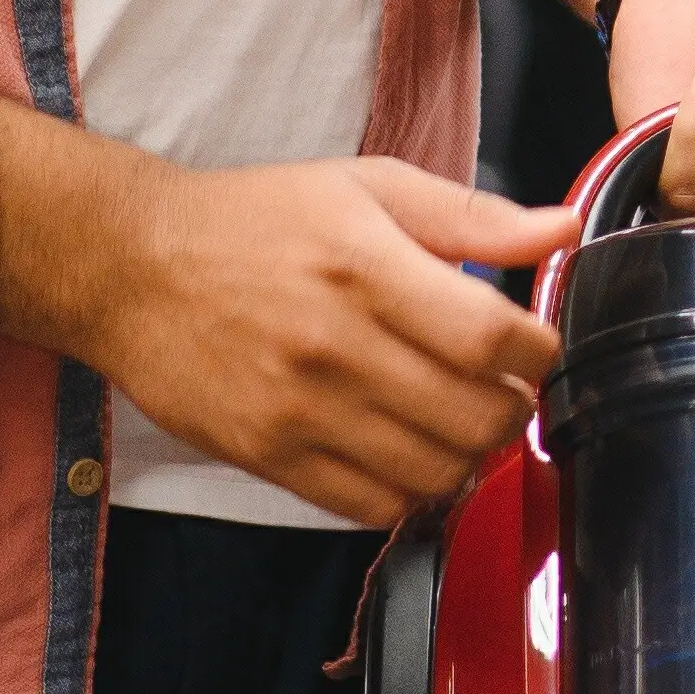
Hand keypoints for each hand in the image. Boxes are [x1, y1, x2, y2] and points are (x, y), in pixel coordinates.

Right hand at [62, 154, 573, 527]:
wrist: (133, 267)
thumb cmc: (254, 221)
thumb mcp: (367, 187)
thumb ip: (471, 215)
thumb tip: (561, 229)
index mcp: (367, 267)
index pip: (493, 338)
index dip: (537, 352)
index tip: (533, 346)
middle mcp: (336, 345)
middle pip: (475, 416)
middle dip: (512, 408)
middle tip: (503, 389)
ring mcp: (300, 411)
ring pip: (432, 472)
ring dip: (468, 457)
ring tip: (459, 423)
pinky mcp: (269, 457)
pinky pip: (372, 506)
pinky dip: (410, 492)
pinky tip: (409, 453)